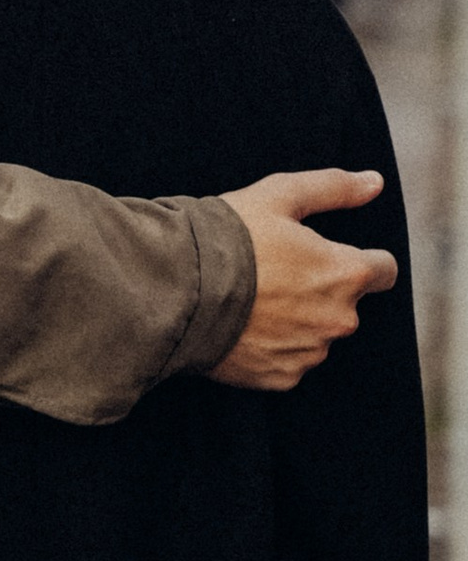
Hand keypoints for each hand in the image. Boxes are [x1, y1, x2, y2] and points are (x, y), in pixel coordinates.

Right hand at [211, 169, 396, 389]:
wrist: (176, 290)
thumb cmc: (227, 239)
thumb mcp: (278, 195)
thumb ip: (334, 188)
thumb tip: (373, 183)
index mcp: (346, 273)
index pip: (384, 270)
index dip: (362, 260)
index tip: (329, 256)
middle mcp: (339, 318)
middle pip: (346, 303)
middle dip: (321, 290)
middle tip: (275, 273)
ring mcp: (311, 352)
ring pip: (316, 333)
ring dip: (297, 320)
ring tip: (254, 300)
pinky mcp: (282, 377)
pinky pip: (289, 361)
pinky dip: (272, 347)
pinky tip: (244, 327)